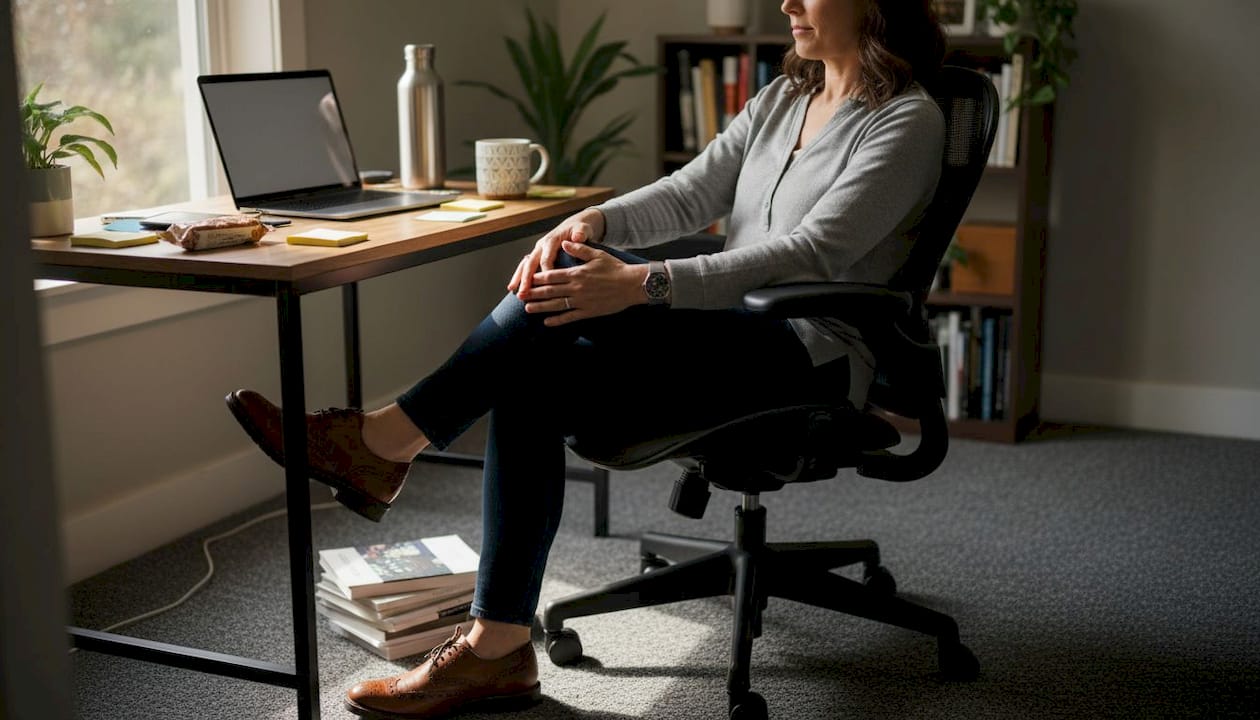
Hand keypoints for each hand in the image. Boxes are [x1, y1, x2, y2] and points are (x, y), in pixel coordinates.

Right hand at [508, 208, 605, 295]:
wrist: (575, 225)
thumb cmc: (580, 229)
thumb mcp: (582, 229)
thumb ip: (580, 233)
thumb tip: (577, 237)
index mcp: (552, 240)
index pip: (546, 258)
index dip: (545, 272)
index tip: (547, 286)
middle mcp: (542, 245)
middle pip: (531, 263)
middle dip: (526, 278)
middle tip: (524, 292)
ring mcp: (538, 250)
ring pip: (525, 265)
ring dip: (519, 278)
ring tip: (515, 292)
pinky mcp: (537, 255)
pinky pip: (526, 267)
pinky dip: (519, 276)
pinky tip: (514, 288)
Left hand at [519, 241, 647, 325]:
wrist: (632, 284)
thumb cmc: (615, 268)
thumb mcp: (597, 254)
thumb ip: (579, 249)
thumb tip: (564, 242)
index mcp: (577, 273)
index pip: (552, 275)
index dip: (537, 277)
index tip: (527, 279)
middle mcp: (576, 288)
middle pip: (550, 291)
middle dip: (533, 293)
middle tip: (520, 296)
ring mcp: (581, 301)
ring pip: (556, 305)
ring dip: (541, 307)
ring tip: (528, 309)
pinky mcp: (588, 311)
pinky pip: (569, 317)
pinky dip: (557, 320)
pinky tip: (547, 322)